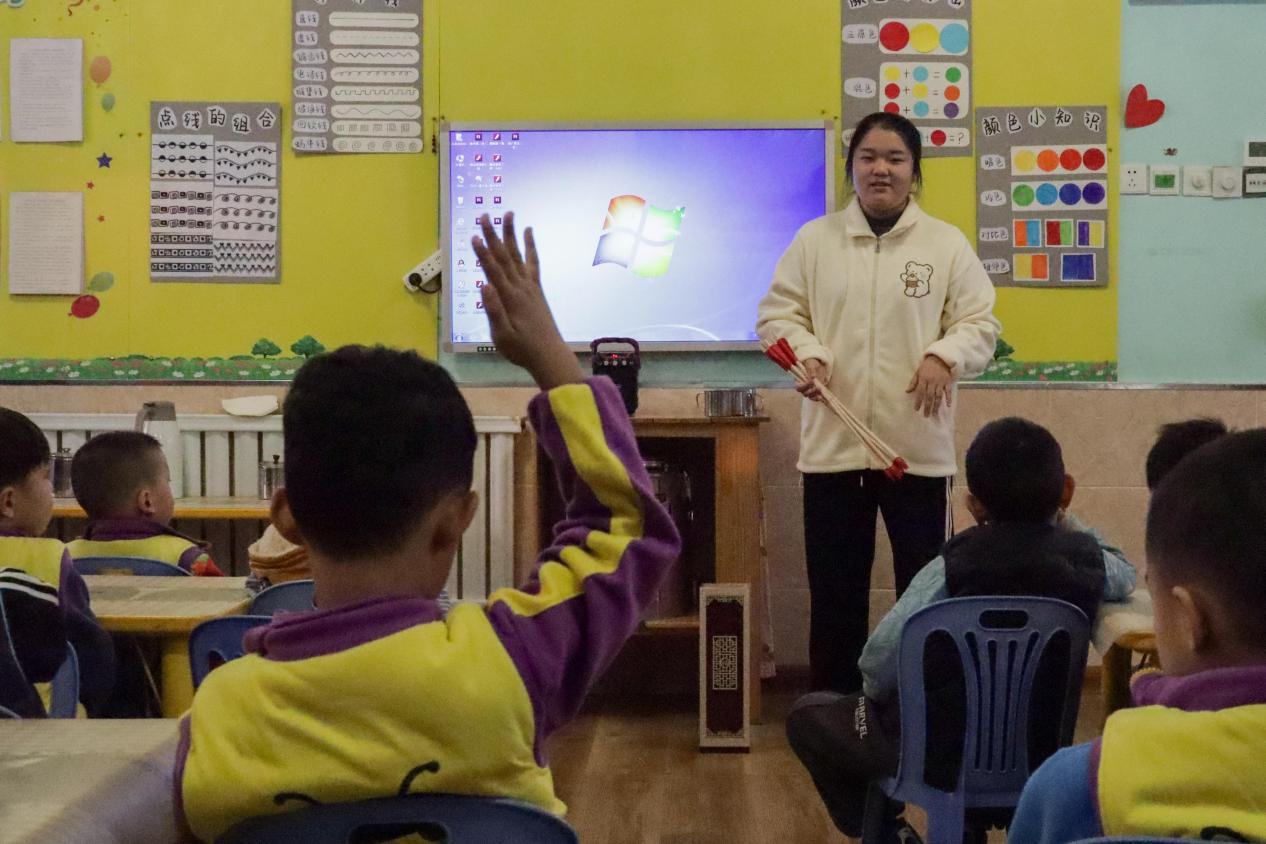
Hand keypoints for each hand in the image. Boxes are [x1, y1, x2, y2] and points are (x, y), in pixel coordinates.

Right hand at [471, 213, 582, 389]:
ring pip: (519, 255)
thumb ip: (494, 311)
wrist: (549, 355)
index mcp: (510, 299)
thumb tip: (484, 285)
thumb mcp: (502, 336)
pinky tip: (529, 233)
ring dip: (511, 234)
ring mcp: (531, 287)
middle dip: (493, 236)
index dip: (483, 254)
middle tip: (484, 216)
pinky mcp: (537, 290)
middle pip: (505, 257)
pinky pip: (533, 263)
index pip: (493, 271)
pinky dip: (531, 247)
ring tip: (508, 214)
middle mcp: (521, 288)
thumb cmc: (522, 350)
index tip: (474, 236)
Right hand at [796, 358, 828, 400]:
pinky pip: (815, 398)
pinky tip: (821, 396)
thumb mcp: (812, 364)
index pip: (799, 387)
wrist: (819, 365)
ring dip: (815, 395)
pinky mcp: (816, 392)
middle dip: (810, 391)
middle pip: (804, 393)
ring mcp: (810, 390)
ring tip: (820, 390)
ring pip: (810, 396)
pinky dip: (818, 398)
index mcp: (799, 381)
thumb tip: (812, 377)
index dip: (804, 386)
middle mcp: (804, 387)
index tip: (810, 382)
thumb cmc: (812, 364)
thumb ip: (811, 370)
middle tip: (816, 387)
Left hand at [906, 354, 953, 417]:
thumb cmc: (927, 365)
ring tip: (934, 413)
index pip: (920, 392)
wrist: (941, 357)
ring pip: (938, 396)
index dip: (918, 401)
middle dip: (927, 406)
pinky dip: (948, 398)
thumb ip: (913, 382)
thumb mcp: (918, 372)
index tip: (917, 409)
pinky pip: (948, 391)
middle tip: (926, 415)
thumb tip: (907, 391)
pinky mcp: (948, 382)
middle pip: (929, 396)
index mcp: (924, 379)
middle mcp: (932, 382)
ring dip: (936, 405)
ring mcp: (940, 382)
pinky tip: (948, 405)